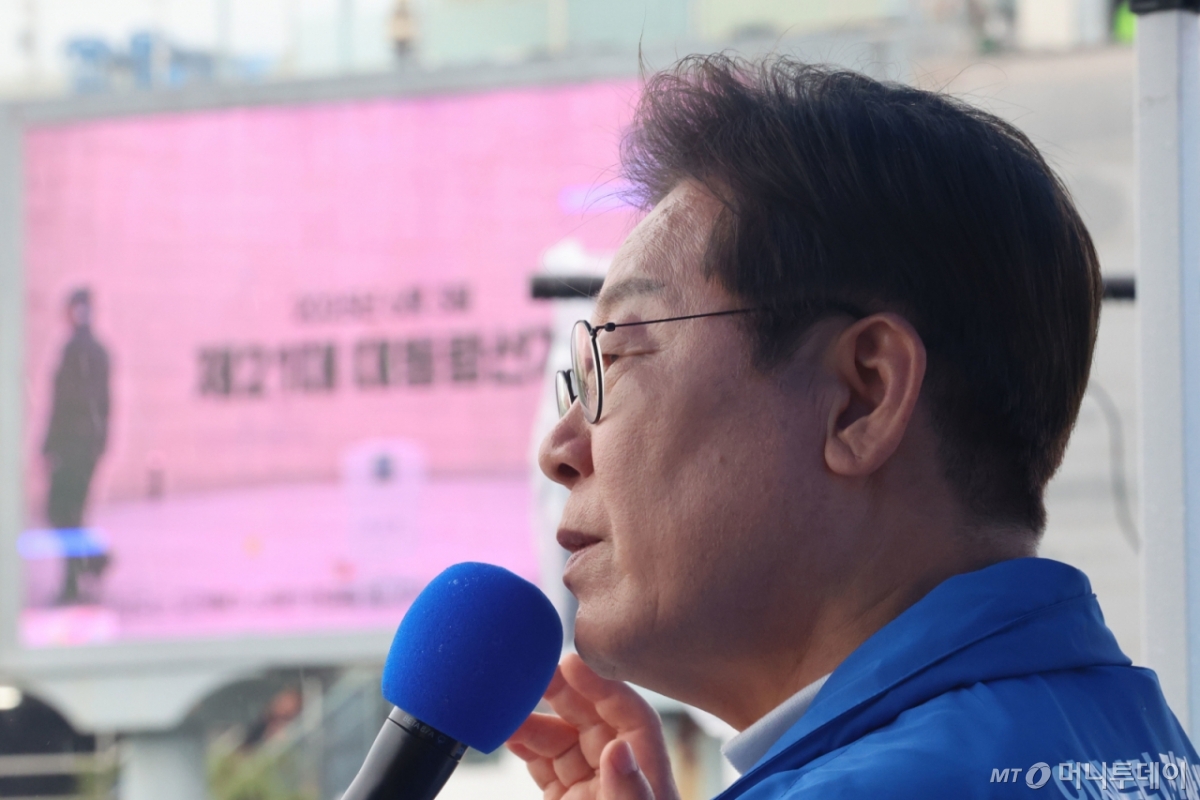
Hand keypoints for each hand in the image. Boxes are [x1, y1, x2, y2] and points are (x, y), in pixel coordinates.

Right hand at [507, 653, 680, 799]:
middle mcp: (618, 775)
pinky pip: (545, 767)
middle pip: (593, 720)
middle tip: (531, 671)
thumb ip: (629, 789)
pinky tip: (509, 734)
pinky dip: (526, 749)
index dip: (602, 685)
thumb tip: (619, 747)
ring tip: (508, 709)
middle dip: (562, 693)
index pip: (631, 716)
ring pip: (563, 742)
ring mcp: (591, 789)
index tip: (572, 663)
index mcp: (648, 776)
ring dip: (534, 722)